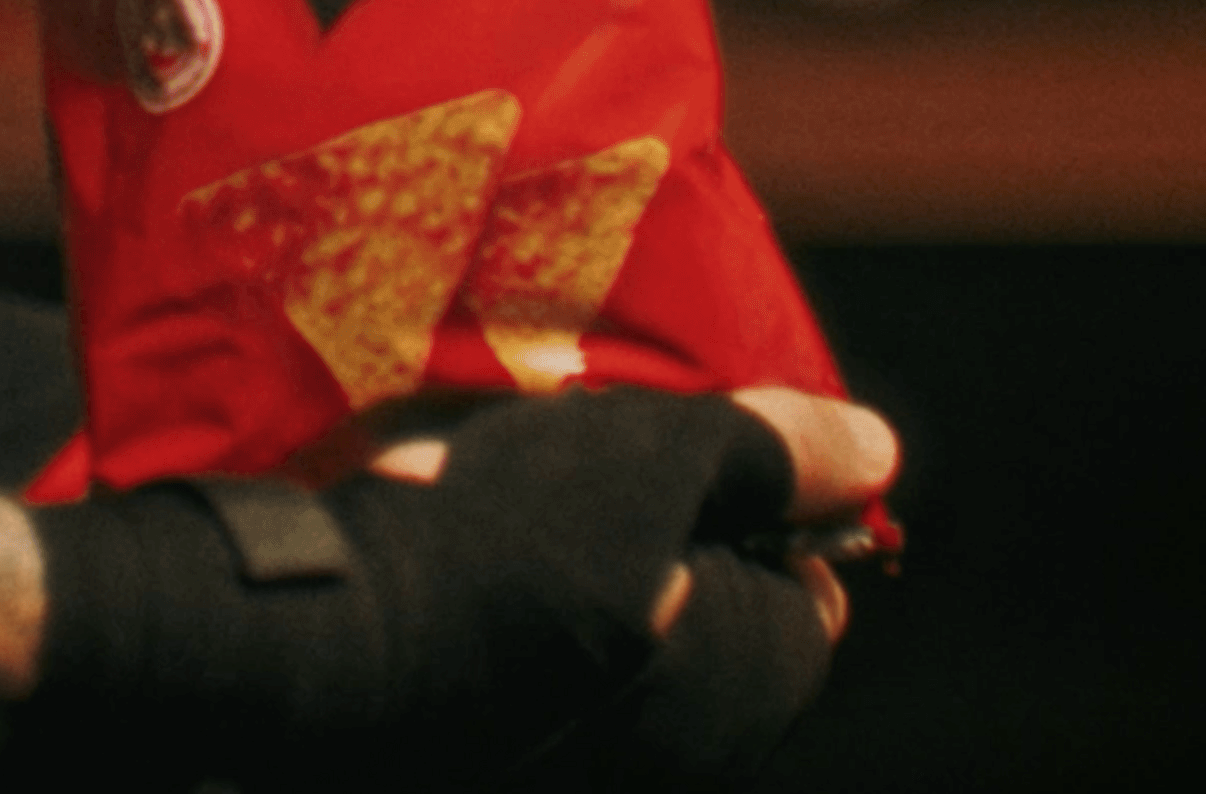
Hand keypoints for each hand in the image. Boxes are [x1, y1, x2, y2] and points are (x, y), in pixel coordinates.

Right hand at [371, 385, 896, 789]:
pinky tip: (457, 557)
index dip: (754, 496)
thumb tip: (875, 447)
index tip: (673, 444)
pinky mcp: (511, 757)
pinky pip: (544, 673)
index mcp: (758, 675)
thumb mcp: (660, 456)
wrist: (330, 646)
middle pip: (713, 610)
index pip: (808, 575)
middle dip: (664, 532)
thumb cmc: (513, 539)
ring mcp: (598, 761)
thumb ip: (776, 451)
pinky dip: (516, 616)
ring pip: (623, 640)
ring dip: (582, 570)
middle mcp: (696, 750)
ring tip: (504, 496)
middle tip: (583, 459)